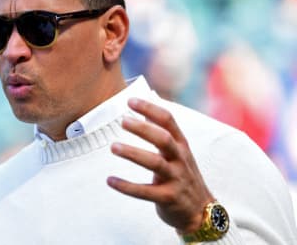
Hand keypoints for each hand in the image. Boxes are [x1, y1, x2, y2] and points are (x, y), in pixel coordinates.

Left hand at [107, 98, 213, 233]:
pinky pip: (145, 192)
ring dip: (133, 153)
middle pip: (163, 139)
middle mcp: (180, 159)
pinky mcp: (168, 198)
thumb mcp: (178, 152)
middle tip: (123, 121)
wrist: (201, 211)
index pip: (168, 121)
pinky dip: (127, 186)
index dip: (150, 108)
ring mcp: (175, 179)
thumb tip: (145, 111)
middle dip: (143, 129)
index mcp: (181, 145)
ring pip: (155, 163)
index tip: (130, 101)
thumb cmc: (184, 176)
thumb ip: (163, 132)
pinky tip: (111, 180)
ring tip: (114, 147)